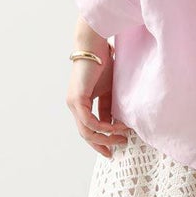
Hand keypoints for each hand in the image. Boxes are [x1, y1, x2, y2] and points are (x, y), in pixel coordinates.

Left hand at [67, 25, 133, 157]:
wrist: (95, 46)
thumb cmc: (104, 63)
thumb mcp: (110, 91)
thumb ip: (110, 107)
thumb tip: (115, 124)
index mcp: (81, 103)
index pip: (89, 128)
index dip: (101, 139)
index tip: (114, 147)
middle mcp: (74, 105)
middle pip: (85, 133)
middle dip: (101, 144)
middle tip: (116, 151)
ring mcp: (73, 103)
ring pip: (86, 131)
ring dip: (106, 137)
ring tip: (122, 136)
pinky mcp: (77, 100)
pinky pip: (90, 122)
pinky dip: (104, 127)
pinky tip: (117, 126)